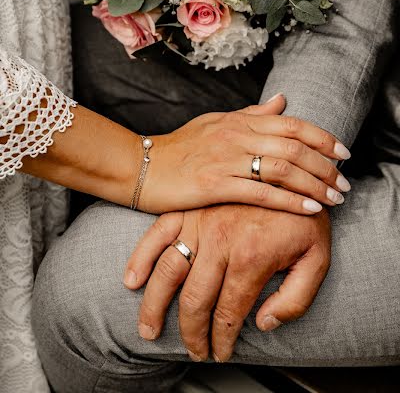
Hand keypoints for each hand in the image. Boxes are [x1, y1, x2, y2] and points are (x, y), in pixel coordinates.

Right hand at [125, 205, 330, 361]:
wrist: (292, 172)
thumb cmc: (304, 218)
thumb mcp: (318, 259)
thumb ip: (296, 298)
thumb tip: (263, 323)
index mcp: (251, 256)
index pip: (228, 313)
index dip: (222, 340)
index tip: (220, 353)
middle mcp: (219, 240)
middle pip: (194, 300)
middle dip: (190, 333)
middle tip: (193, 350)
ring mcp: (198, 222)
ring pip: (168, 272)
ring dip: (154, 306)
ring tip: (148, 330)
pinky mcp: (187, 209)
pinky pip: (156, 235)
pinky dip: (140, 259)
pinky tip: (131, 281)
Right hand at [139, 94, 350, 213]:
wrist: (141, 166)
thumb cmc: (179, 147)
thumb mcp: (216, 123)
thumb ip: (252, 114)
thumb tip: (283, 99)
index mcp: (238, 121)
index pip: (292, 123)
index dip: (323, 138)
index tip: (343, 153)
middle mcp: (236, 136)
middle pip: (294, 146)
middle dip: (326, 166)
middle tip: (344, 183)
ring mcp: (226, 160)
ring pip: (283, 168)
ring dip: (314, 185)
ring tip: (334, 199)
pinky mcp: (214, 185)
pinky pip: (261, 194)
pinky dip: (289, 202)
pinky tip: (308, 209)